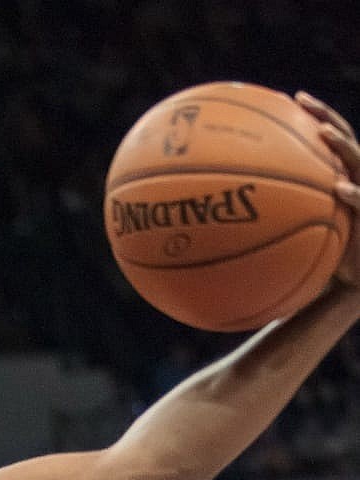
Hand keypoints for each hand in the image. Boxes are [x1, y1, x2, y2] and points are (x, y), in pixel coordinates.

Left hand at [296, 94, 359, 288]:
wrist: (353, 281)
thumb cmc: (324, 255)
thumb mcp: (298, 232)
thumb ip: (277, 220)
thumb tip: (233, 223)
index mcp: (339, 175)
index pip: (328, 137)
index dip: (314, 115)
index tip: (291, 98)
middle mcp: (353, 178)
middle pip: (342, 137)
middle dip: (324, 115)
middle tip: (303, 101)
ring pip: (358, 161)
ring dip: (341, 145)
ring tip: (324, 134)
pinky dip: (354, 194)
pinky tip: (340, 189)